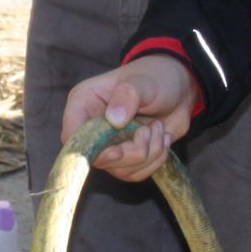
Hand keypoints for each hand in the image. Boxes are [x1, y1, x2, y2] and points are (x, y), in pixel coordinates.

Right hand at [61, 53, 197, 183]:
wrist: (178, 88)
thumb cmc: (155, 77)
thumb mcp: (142, 82)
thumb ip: (127, 97)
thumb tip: (114, 120)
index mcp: (84, 105)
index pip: (72, 137)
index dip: (90, 150)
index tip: (117, 151)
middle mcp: (92, 129)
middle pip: (99, 160)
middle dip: (131, 151)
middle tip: (149, 129)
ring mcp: (110, 145)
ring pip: (121, 171)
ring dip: (149, 153)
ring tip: (158, 128)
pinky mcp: (127, 157)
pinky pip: (137, 173)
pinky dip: (156, 159)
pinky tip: (162, 137)